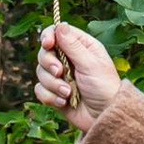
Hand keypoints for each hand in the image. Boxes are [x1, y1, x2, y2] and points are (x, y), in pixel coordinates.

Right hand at [38, 21, 124, 141]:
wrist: (104, 118)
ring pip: (40, 73)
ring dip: (53, 84)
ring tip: (68, 93)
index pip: (57, 33)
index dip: (48, 36)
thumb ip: (73, 46)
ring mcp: (60, 77)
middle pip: (44, 53)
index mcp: (80, 47)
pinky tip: (64, 102)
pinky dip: (50, 97)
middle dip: (49, 63)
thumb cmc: (104, 88)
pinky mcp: (54, 93)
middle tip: (60, 72)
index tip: (47, 44)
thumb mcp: (91, 64)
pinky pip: (40, 90)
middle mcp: (68, 59)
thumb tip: (60, 25)